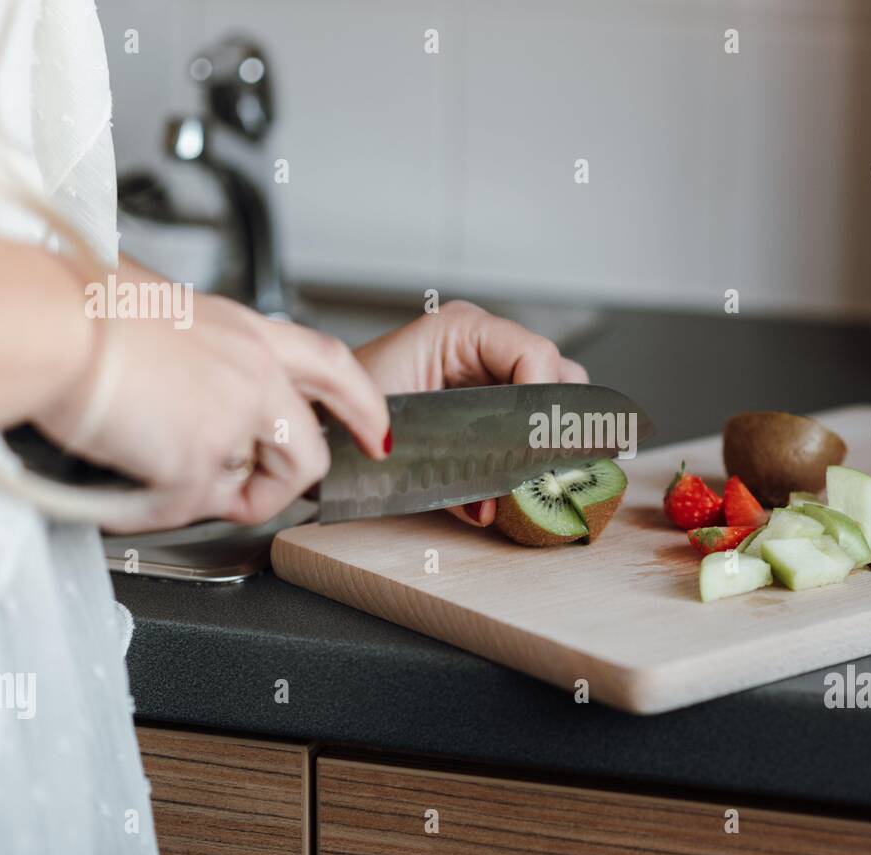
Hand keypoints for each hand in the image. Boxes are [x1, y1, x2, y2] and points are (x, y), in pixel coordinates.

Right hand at [35, 295, 389, 532]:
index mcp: (248, 330)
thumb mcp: (159, 307)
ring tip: (169, 491)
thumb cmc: (80, 304)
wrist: (49, 323)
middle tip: (255, 497)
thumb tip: (175, 378)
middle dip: (286, 484)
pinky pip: (189, 510)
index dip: (362, 406)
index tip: (376, 435)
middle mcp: (255, 372)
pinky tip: (124, 496)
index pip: (333, 367)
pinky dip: (152, 513)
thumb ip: (192, 350)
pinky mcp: (199, 460)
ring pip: (259, 487)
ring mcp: (235, 418)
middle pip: (308, 450)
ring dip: (217, 500)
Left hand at [352, 300, 587, 526]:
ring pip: (553, 398)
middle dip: (553, 424)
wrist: (314, 416)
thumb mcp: (393, 433)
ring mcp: (490, 370)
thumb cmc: (340, 409)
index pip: (535, 355)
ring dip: (546, 439)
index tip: (536, 448)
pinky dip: (530, 451)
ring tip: (528, 476)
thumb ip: (445, 470)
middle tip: (541, 468)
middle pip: (557, 374)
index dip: (543, 403)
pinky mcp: (489, 400)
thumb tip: (489, 509)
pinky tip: (514, 480)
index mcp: (460, 330)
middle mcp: (483, 345)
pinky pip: (531, 420)